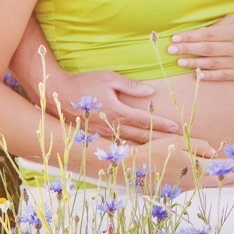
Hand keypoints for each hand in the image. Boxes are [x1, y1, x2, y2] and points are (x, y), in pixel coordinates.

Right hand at [39, 69, 179, 142]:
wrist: (57, 93)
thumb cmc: (84, 82)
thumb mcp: (108, 78)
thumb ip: (130, 86)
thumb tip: (150, 91)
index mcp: (117, 111)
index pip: (145, 121)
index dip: (161, 125)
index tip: (176, 128)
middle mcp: (111, 126)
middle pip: (140, 136)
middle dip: (159, 139)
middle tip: (176, 143)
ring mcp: (102, 134)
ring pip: (128, 145)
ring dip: (146, 148)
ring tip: (162, 151)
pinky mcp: (94, 137)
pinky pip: (115, 147)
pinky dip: (128, 151)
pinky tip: (137, 155)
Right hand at [131, 133, 233, 190]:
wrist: (133, 170)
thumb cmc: (154, 152)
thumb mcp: (176, 142)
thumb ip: (197, 146)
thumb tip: (213, 152)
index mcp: (193, 166)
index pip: (219, 167)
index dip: (232, 166)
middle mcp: (192, 180)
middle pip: (219, 180)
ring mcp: (185, 189)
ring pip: (210, 187)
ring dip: (224, 184)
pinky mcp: (178, 193)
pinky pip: (198, 189)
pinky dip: (209, 186)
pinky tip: (215, 183)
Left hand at [166, 15, 233, 80]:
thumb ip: (219, 26)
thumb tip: (199, 33)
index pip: (208, 35)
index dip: (190, 37)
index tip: (175, 38)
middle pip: (208, 49)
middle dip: (188, 49)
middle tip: (171, 50)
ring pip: (214, 64)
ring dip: (194, 63)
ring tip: (179, 62)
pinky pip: (224, 76)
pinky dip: (210, 76)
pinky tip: (197, 75)